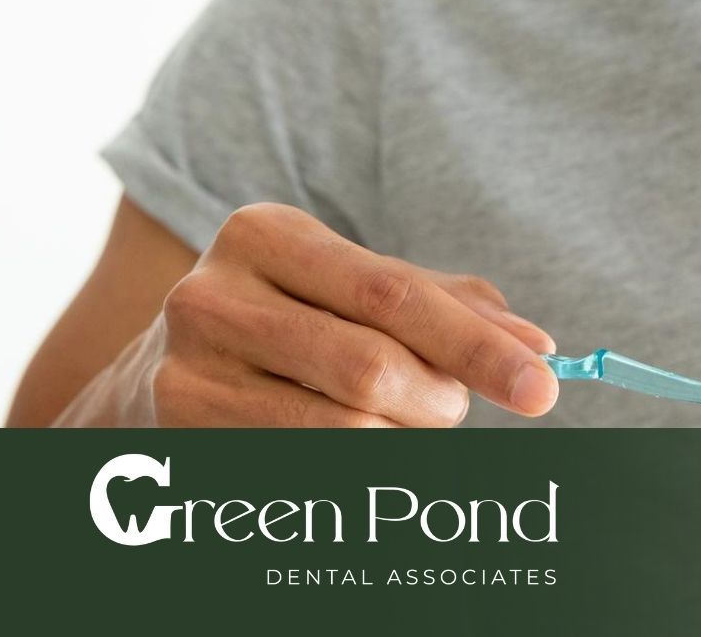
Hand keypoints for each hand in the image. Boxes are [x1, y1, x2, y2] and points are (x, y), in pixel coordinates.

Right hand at [91, 203, 558, 425]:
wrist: (156, 372)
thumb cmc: (288, 319)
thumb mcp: (354, 289)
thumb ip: (447, 307)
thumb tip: (538, 346)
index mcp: (267, 233)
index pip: (395, 295)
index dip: (477, 345)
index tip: (543, 385)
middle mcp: (214, 293)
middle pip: (369, 368)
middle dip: (438, 399)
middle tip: (454, 407)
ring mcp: (186, 369)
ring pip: (339, 430)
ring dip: (401, 439)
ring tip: (403, 422)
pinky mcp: (178, 435)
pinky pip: (301, 467)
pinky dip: (356, 465)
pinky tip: (354, 443)